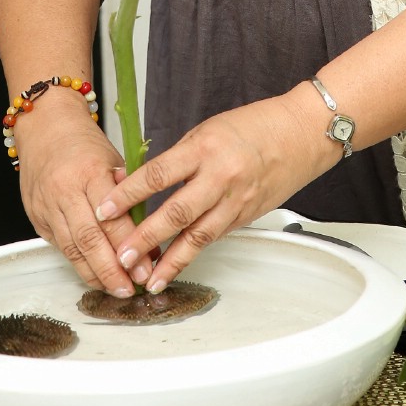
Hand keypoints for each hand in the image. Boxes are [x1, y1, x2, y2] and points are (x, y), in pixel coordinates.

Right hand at [14, 96, 158, 296]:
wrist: (45, 126)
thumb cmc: (85, 143)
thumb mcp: (114, 159)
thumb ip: (129, 195)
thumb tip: (150, 234)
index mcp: (90, 172)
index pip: (112, 219)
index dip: (129, 247)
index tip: (146, 269)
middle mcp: (65, 191)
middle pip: (89, 240)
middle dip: (111, 270)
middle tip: (130, 288)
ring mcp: (47, 206)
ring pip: (71, 249)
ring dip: (95, 275)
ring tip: (115, 290)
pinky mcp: (36, 217)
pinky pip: (60, 247)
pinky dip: (78, 264)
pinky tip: (95, 276)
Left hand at [93, 93, 328, 293]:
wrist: (301, 134)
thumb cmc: (253, 126)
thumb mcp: (208, 131)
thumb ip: (179, 159)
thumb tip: (143, 184)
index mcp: (205, 148)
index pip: (158, 174)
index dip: (128, 194)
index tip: (105, 209)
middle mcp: (220, 177)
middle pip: (176, 212)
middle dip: (145, 238)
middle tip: (121, 256)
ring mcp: (236, 200)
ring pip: (197, 237)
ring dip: (170, 261)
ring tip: (148, 279)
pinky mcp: (246, 216)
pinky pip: (214, 237)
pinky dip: (192, 254)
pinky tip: (175, 268)